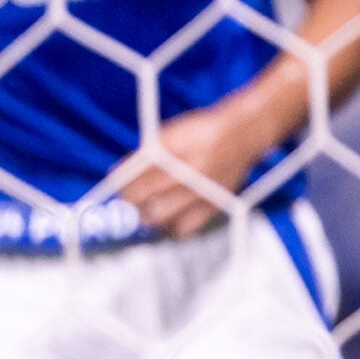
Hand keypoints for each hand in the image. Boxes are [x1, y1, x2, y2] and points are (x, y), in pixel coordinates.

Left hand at [117, 101, 260, 238]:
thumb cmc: (201, 132)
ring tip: (147, 211)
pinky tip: (169, 219)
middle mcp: (189, 168)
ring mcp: (203, 188)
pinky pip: (185, 227)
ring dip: (148, 216)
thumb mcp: (169, 135)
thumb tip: (117, 175)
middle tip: (130, 203)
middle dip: (132, 204)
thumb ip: (143, 156)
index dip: (122, 186)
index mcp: (174, 147)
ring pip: (161, 216)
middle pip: (146, 198)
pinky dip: (172, 227)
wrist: (242, 133)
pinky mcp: (215, 203)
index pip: (136, 174)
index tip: (118, 189)